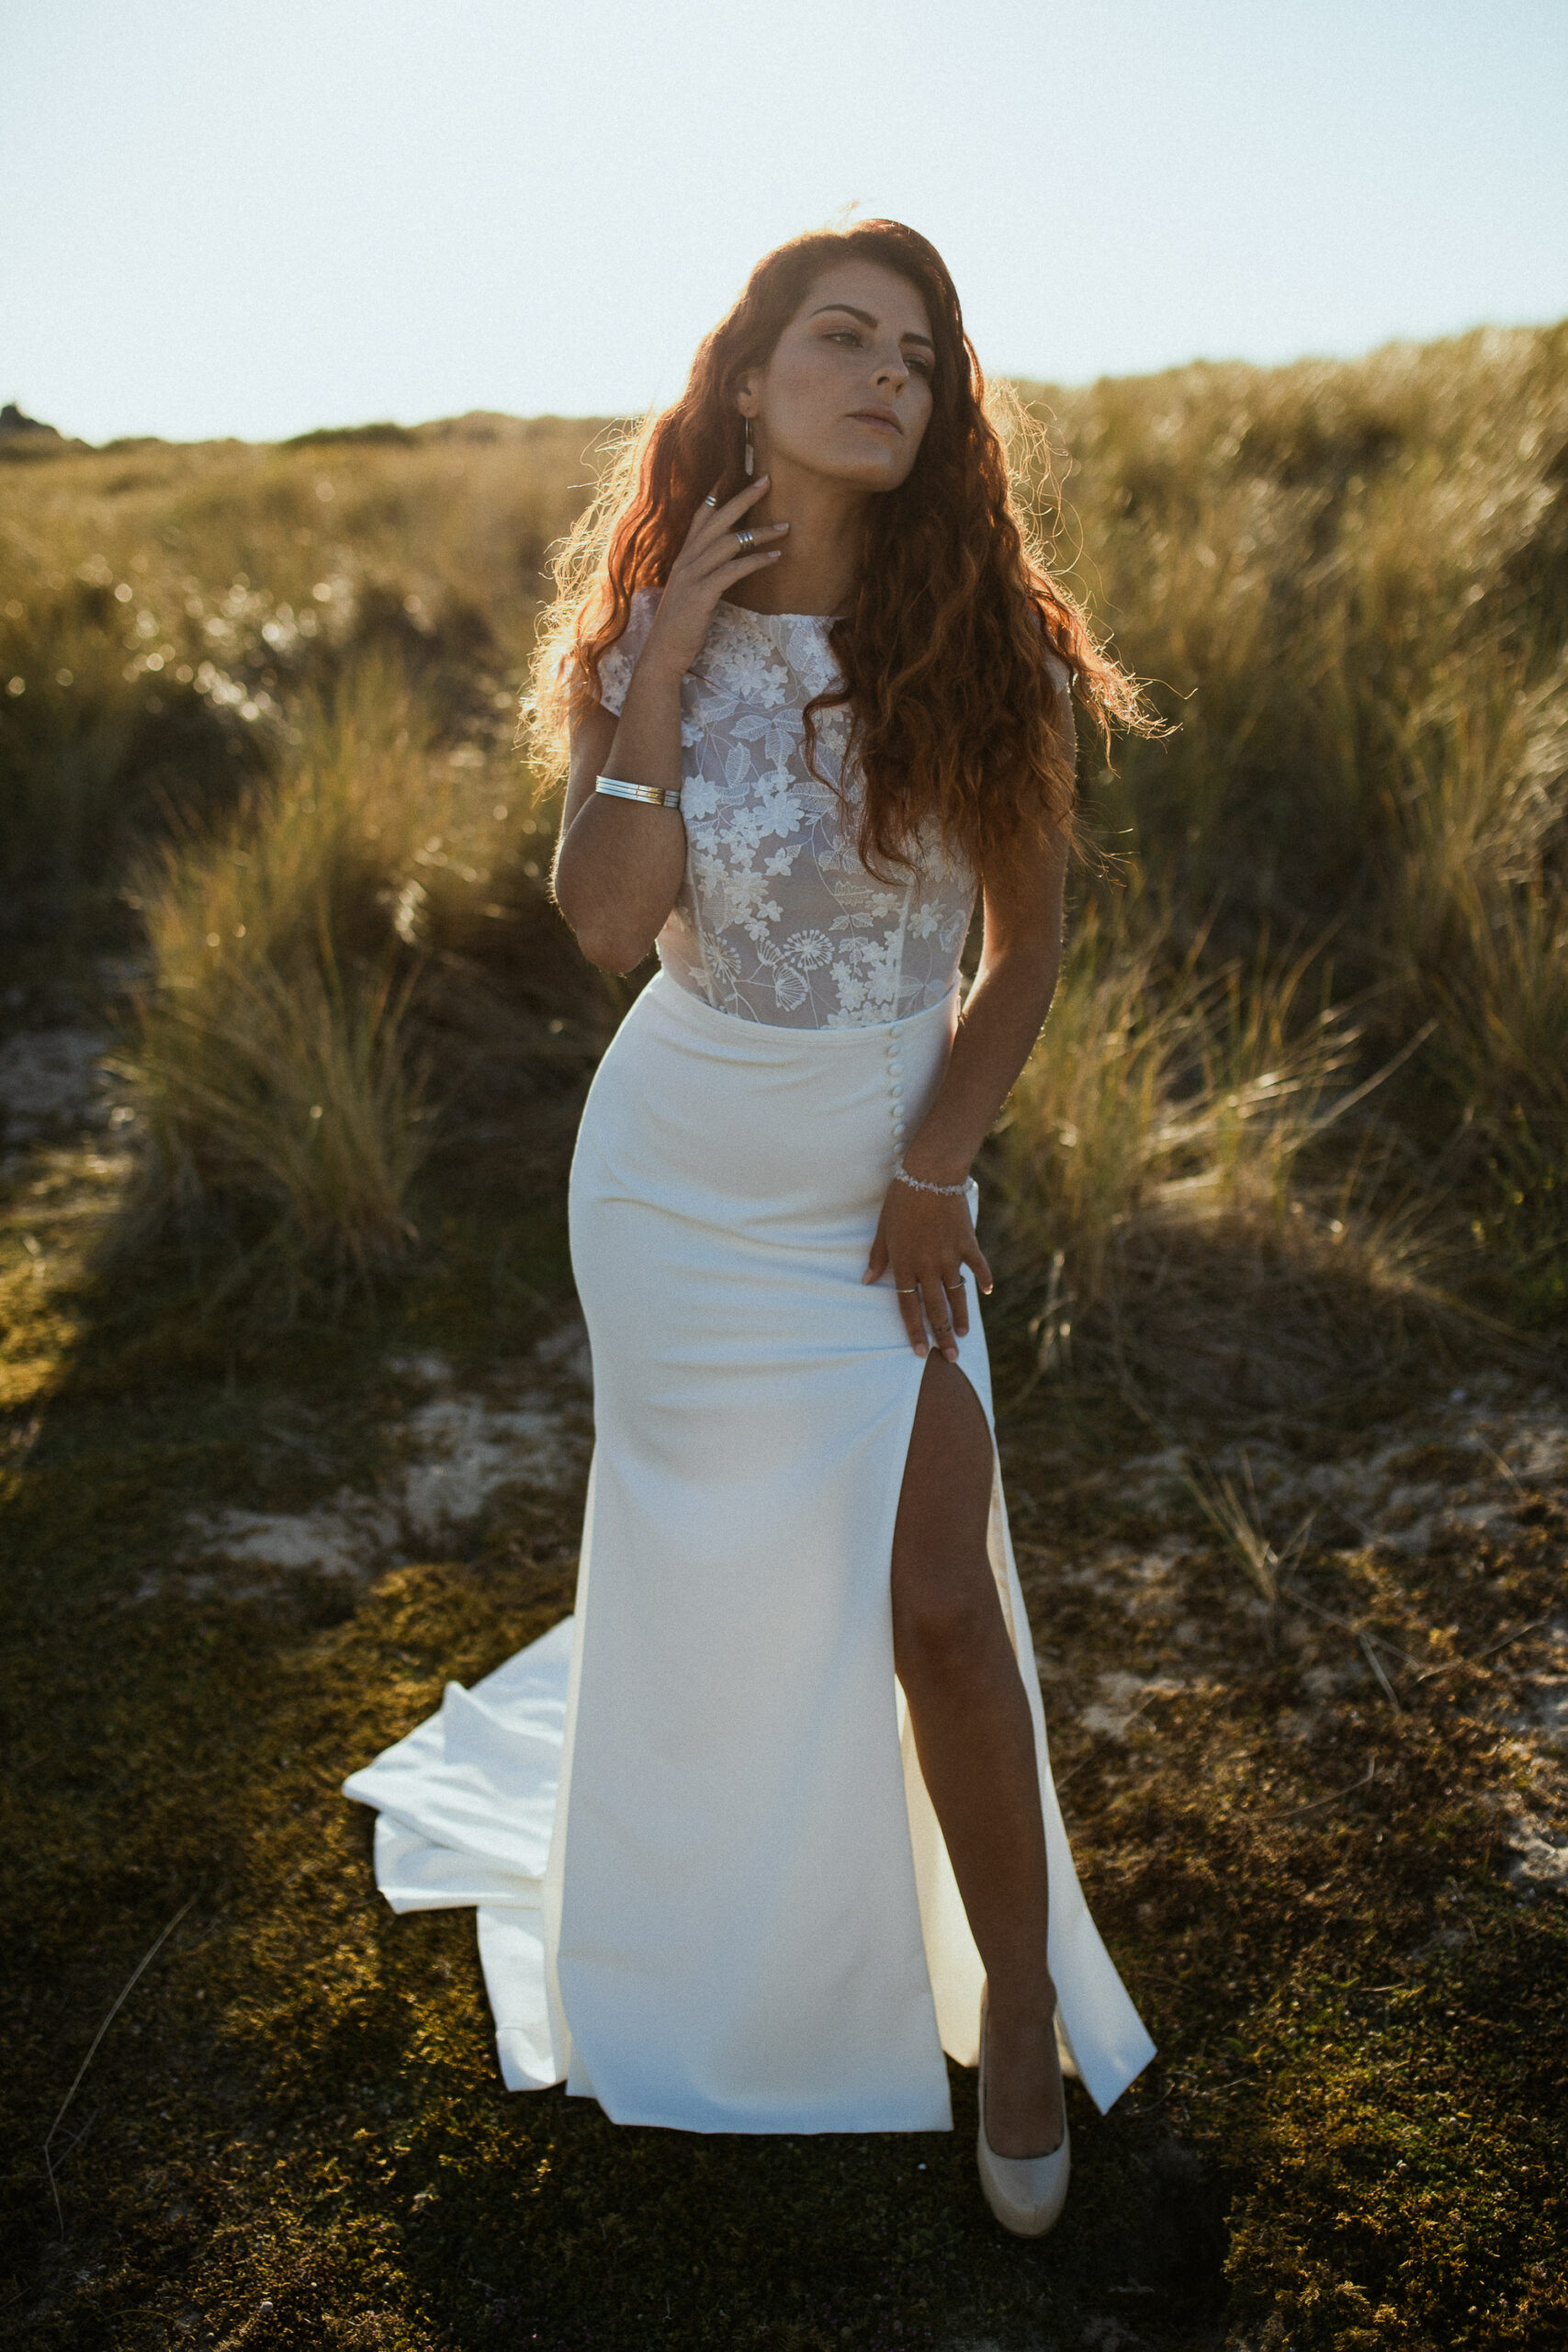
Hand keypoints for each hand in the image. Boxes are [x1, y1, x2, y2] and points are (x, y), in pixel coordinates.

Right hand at [638, 477, 787, 682]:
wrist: (663, 653)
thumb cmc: (680, 626)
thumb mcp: (690, 593)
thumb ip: (704, 574)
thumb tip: (726, 565)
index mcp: (683, 557)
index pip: (701, 516)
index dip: (718, 495)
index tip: (735, 474)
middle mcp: (686, 560)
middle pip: (718, 519)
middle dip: (744, 497)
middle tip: (768, 480)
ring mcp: (692, 575)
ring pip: (730, 542)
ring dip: (761, 532)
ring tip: (785, 526)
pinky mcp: (702, 594)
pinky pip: (734, 570)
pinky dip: (756, 561)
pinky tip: (775, 557)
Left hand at [862, 1180, 992, 1361]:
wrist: (931, 1174)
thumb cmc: (901, 1199)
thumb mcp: (883, 1228)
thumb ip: (878, 1257)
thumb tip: (867, 1281)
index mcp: (905, 1264)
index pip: (908, 1306)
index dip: (914, 1330)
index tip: (920, 1352)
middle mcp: (928, 1266)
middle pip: (936, 1308)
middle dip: (942, 1336)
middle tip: (950, 1358)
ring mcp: (950, 1256)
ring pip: (957, 1294)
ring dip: (961, 1317)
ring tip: (964, 1335)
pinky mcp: (967, 1243)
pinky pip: (978, 1266)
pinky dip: (983, 1279)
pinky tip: (986, 1292)